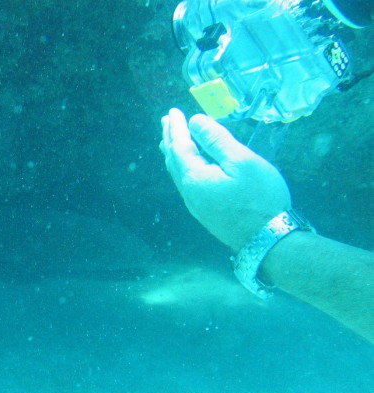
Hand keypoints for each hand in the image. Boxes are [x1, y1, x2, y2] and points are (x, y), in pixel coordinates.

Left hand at [160, 108, 291, 250]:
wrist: (268, 240)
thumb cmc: (259, 198)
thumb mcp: (242, 162)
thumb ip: (216, 140)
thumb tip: (195, 122)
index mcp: (195, 178)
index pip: (179, 147)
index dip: (177, 128)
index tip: (173, 112)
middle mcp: (189, 192)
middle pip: (173, 161)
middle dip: (170, 139)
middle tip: (165, 121)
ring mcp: (196, 205)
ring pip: (179, 174)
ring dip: (174, 153)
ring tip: (171, 140)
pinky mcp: (205, 212)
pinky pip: (187, 183)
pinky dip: (183, 166)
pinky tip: (189, 166)